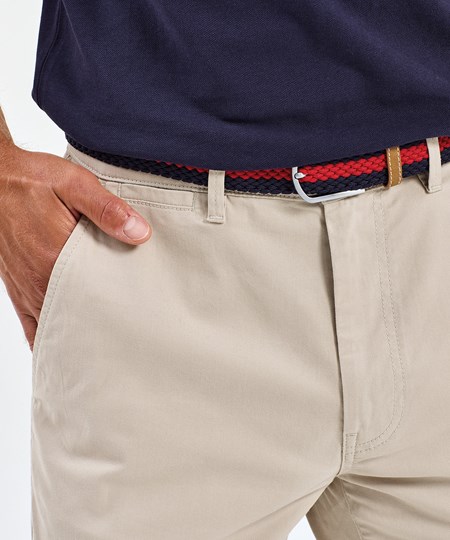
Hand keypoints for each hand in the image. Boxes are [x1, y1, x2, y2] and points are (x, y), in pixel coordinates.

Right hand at [0, 143, 151, 351]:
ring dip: (80, 331)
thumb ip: (107, 210)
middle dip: (104, 325)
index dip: (119, 309)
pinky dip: (50, 335)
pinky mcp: (18, 288)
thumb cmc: (31, 179)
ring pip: (57, 324)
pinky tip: (68, 346)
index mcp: (56, 258)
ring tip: (107, 340)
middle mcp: (39, 280)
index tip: (140, 317)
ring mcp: (26, 287)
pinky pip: (32, 324)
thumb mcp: (74, 183)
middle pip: (79, 316)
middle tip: (130, 331)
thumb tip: (139, 232)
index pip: (96, 297)